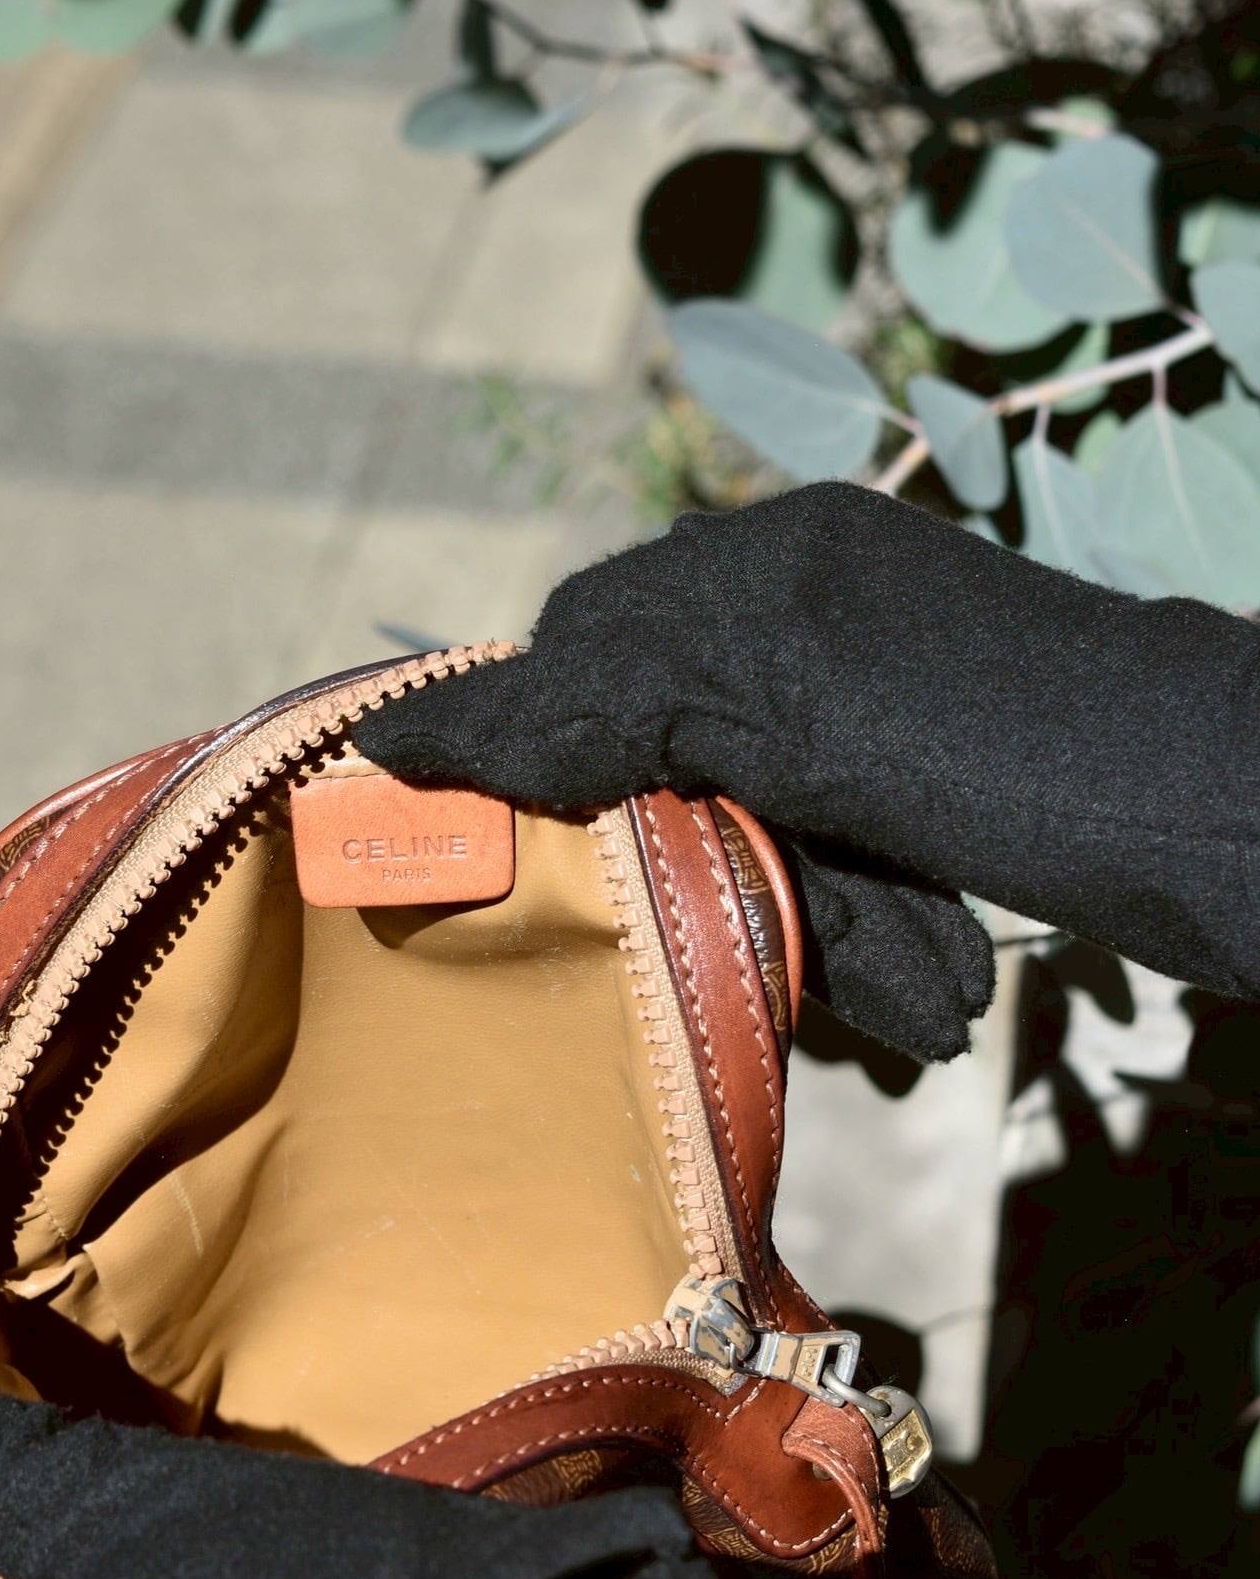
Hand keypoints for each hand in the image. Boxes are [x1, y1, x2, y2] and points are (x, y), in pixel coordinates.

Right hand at [357, 483, 1259, 1054]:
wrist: (1245, 816)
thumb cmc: (1027, 753)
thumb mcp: (792, 718)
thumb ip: (604, 708)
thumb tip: (403, 733)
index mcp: (774, 569)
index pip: (589, 651)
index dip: (541, 761)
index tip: (499, 871)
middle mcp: (819, 614)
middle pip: (678, 758)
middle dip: (711, 881)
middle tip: (751, 971)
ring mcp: (888, 697)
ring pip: (769, 828)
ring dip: (812, 935)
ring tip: (891, 1008)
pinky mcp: (946, 782)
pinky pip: (851, 863)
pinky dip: (872, 944)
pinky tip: (919, 1005)